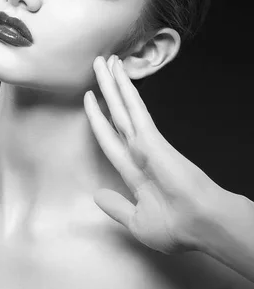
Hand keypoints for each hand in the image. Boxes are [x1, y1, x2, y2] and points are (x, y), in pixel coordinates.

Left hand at [84, 54, 222, 254]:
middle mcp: (138, 151)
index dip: (98, 119)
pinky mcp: (150, 138)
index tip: (90, 99)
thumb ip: (116, 207)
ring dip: (112, 82)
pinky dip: (125, 90)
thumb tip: (97, 195)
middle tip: (98, 64)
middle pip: (115, 114)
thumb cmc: (176, 228)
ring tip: (104, 60)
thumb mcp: (138, 222)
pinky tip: (118, 73)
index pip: (110, 138)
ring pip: (122, 106)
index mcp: (134, 171)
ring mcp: (144, 142)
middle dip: (106, 90)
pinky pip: (133, 109)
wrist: (199, 227)